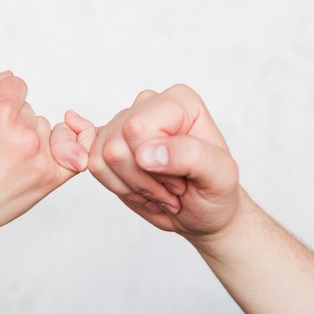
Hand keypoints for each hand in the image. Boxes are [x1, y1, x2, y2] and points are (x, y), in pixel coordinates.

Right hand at [0, 71, 87, 238]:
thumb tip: (9, 78)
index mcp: (0, 117)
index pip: (15, 86)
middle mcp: (26, 136)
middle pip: (30, 109)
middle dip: (12, 120)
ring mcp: (42, 158)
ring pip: (46, 128)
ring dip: (31, 136)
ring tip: (6, 159)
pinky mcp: (52, 178)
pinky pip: (79, 150)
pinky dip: (78, 140)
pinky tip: (71, 131)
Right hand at [71, 84, 239, 239]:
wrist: (202, 211)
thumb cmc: (214, 192)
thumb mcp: (220, 177)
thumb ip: (191, 156)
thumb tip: (147, 153)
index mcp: (179, 102)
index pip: (138, 127)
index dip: (154, 164)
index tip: (180, 180)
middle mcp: (149, 104)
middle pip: (116, 144)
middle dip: (142, 179)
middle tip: (171, 189)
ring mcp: (124, 121)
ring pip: (101, 157)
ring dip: (131, 186)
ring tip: (159, 190)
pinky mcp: (107, 141)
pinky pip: (93, 165)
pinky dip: (118, 187)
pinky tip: (142, 189)